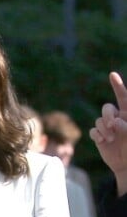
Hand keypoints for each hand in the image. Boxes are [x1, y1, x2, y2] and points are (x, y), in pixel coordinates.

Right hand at [90, 72, 126, 192]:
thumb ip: (126, 127)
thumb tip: (115, 122)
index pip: (123, 97)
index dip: (118, 86)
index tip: (112, 75)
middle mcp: (117, 119)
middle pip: (107, 108)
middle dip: (108, 115)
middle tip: (113, 126)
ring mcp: (107, 128)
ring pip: (99, 120)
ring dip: (104, 129)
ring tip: (110, 139)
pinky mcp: (99, 136)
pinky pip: (93, 131)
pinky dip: (97, 135)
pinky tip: (103, 141)